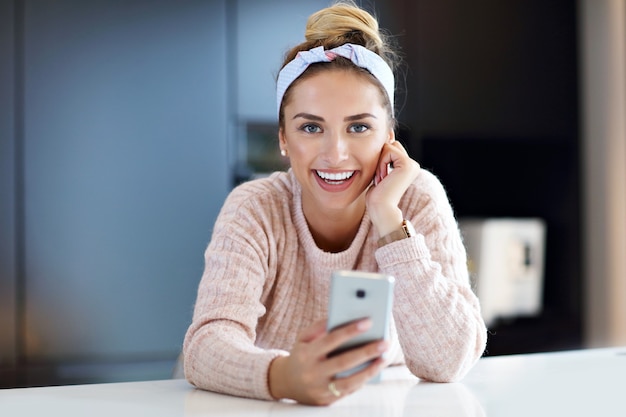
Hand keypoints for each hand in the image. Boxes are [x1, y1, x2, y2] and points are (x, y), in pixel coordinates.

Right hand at [268, 318, 388, 405]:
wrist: (286, 382)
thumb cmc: (301, 354)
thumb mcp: (303, 338)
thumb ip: (320, 327)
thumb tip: (342, 318)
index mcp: (306, 354)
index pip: (330, 340)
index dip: (350, 330)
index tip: (368, 321)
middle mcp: (312, 373)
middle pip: (344, 361)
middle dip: (366, 351)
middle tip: (385, 341)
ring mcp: (320, 389)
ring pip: (350, 381)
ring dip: (370, 369)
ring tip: (384, 357)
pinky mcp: (327, 401)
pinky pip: (349, 390)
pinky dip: (363, 379)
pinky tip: (374, 368)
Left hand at [366, 140, 420, 236]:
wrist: (381, 209)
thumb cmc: (377, 196)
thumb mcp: (379, 173)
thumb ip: (383, 160)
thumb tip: (384, 141)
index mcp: (407, 167)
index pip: (390, 148)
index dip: (380, 160)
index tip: (380, 179)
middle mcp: (413, 165)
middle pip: (390, 145)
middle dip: (380, 159)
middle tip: (380, 179)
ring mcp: (412, 165)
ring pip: (389, 146)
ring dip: (379, 162)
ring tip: (381, 179)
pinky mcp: (408, 164)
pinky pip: (388, 151)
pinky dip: (381, 163)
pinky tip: (383, 178)